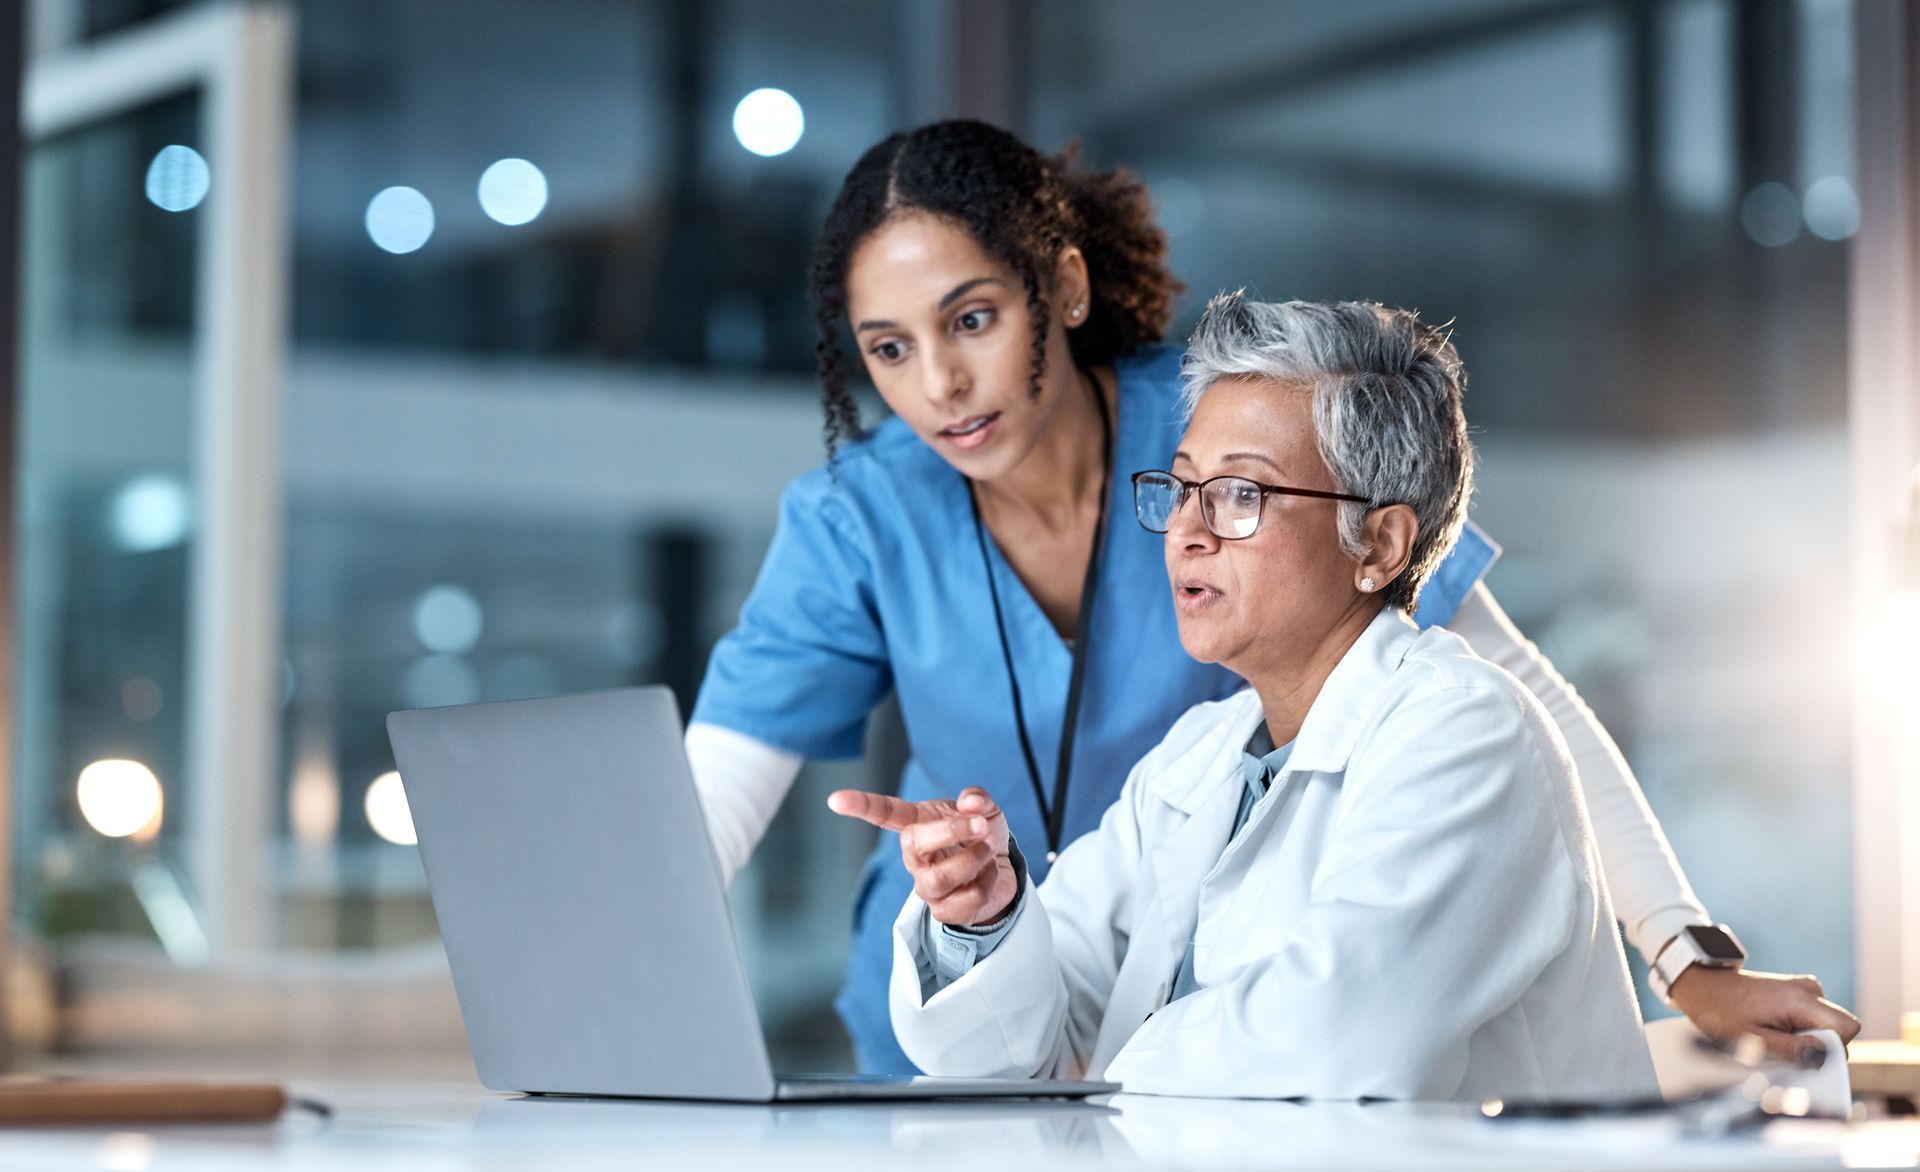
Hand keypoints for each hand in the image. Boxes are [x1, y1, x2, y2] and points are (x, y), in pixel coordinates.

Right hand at [827, 786, 1017, 927]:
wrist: (1001, 871)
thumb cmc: (981, 836)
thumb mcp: (985, 810)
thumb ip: (978, 800)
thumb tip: (970, 802)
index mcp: (918, 825)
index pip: (884, 813)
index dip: (861, 806)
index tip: (836, 799)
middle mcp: (915, 858)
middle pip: (913, 843)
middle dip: (950, 831)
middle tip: (980, 825)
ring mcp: (927, 886)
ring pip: (939, 877)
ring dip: (973, 860)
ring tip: (989, 850)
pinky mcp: (945, 911)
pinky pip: (966, 899)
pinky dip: (988, 882)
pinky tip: (989, 874)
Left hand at [1667, 966, 1862, 1063]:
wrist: (1704, 986)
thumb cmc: (1721, 1012)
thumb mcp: (1752, 1041)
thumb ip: (1791, 1051)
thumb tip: (1824, 1058)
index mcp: (1800, 998)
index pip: (1846, 1028)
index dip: (1832, 1049)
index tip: (1805, 1057)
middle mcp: (1809, 989)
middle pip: (1838, 1029)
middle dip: (1816, 1047)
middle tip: (1782, 1050)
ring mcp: (1805, 989)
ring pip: (1825, 1027)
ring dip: (1805, 1040)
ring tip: (1773, 1038)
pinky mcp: (1799, 994)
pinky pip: (1813, 1020)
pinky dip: (1798, 1031)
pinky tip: (1774, 1030)